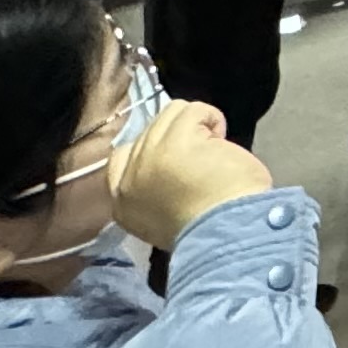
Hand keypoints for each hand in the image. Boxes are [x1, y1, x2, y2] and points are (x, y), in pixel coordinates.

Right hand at [108, 99, 276, 252]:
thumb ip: (154, 191)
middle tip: (202, 164)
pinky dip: (212, 119)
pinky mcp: (176, 139)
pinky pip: (193, 110)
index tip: (176, 159)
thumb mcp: (164, 218)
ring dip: (197, 127)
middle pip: (151, 130)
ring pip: (172, 114)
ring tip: (213, 155)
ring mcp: (149, 155)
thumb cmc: (210, 232)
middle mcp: (129, 178)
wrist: (227, 238)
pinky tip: (223, 142)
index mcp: (122, 203)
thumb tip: (169, 165)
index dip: (152, 148)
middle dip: (180, 139)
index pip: (120, 156)